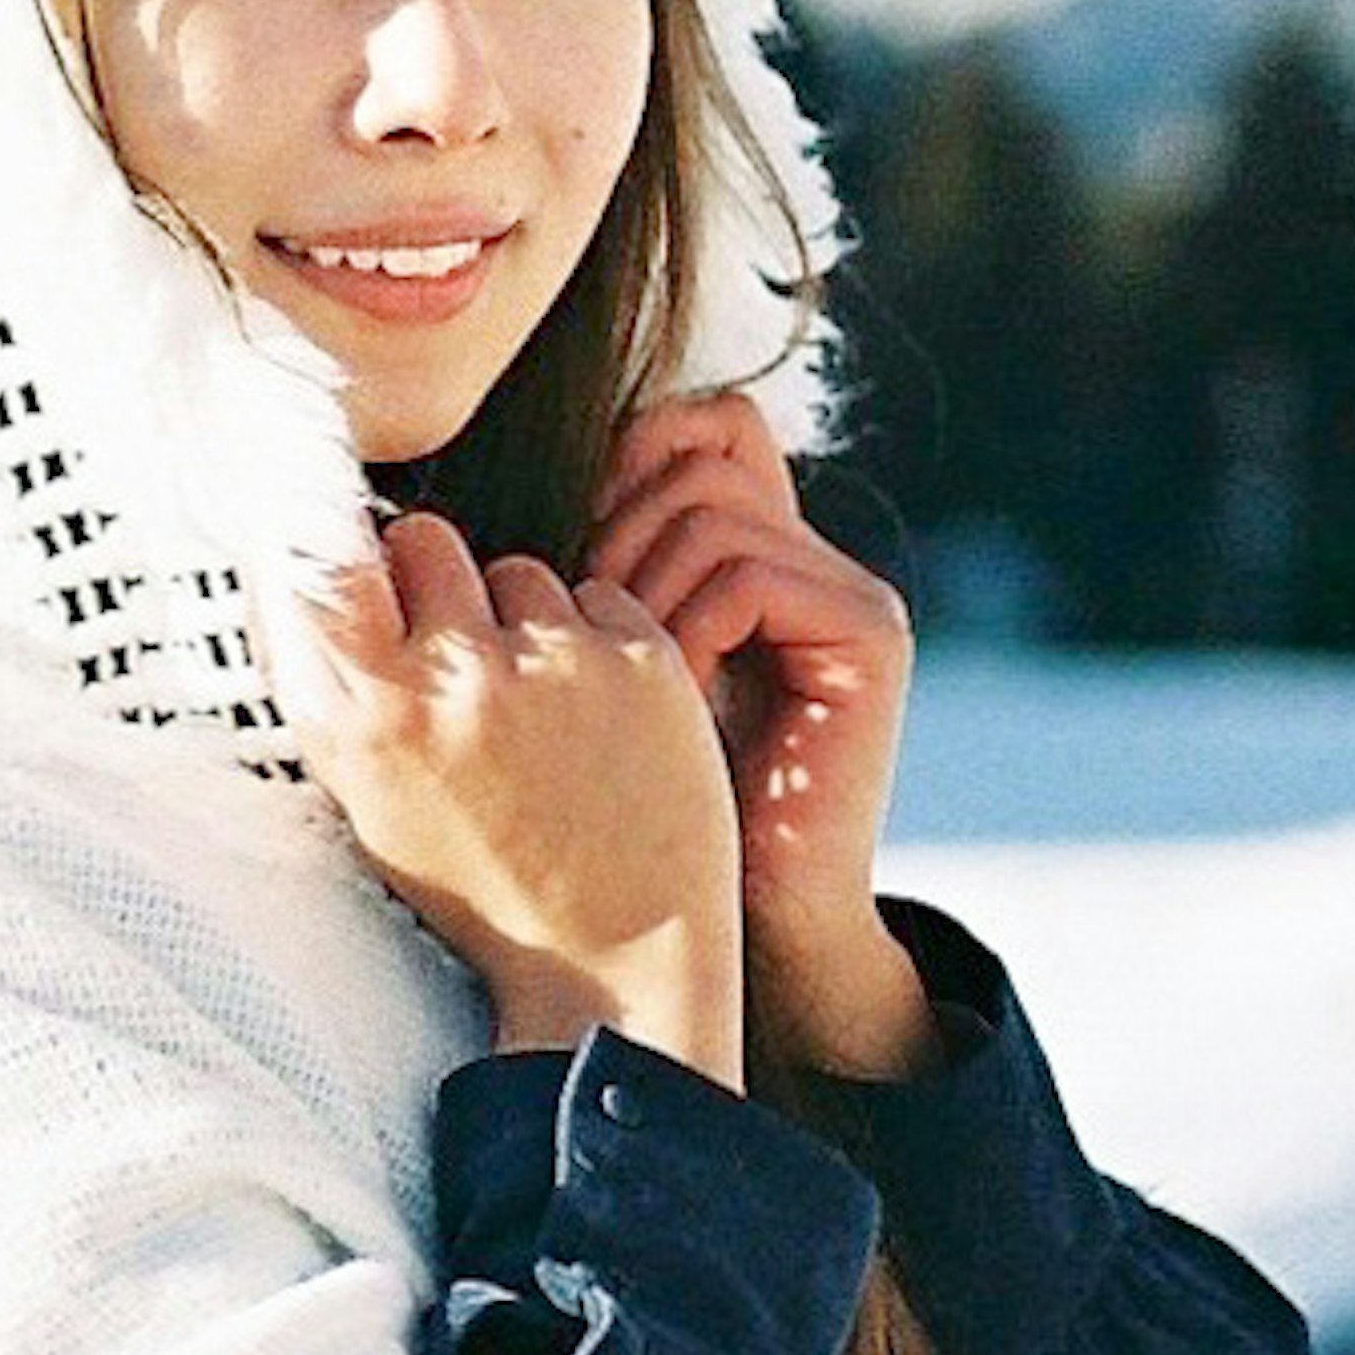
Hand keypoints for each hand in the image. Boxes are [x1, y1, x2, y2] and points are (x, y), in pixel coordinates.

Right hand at [268, 509, 744, 1081]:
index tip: (344, 540)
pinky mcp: (642, 659)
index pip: (319, 557)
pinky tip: (599, 718)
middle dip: (434, 578)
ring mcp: (555, 663)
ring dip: (521, 620)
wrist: (619, 958)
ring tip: (538, 711)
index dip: (329, 533)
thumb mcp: (369, 802)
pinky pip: (598, 598)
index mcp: (371, 722)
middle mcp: (456, 681)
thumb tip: (290, 563)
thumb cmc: (483, 883)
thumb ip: (328, 690)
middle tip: (455, 648)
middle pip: (424, 539)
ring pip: (517, 572)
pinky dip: (596, 642)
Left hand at [580, 391, 927, 1072]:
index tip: (564, 562)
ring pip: (708, 510)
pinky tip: (675, 704)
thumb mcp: (590, 671)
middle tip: (585, 639)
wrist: (726, 929)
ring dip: (640, 595)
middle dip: (615, 536)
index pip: (695, 425)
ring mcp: (849, 590)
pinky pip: (744, 575)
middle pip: (695, 455)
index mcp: (751, 553)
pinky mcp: (868, 636)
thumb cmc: (632, 811)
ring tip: (630, 685)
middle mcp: (812, 556)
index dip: (620, 463)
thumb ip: (580, 576)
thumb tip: (485, 488)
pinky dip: (686, 634)